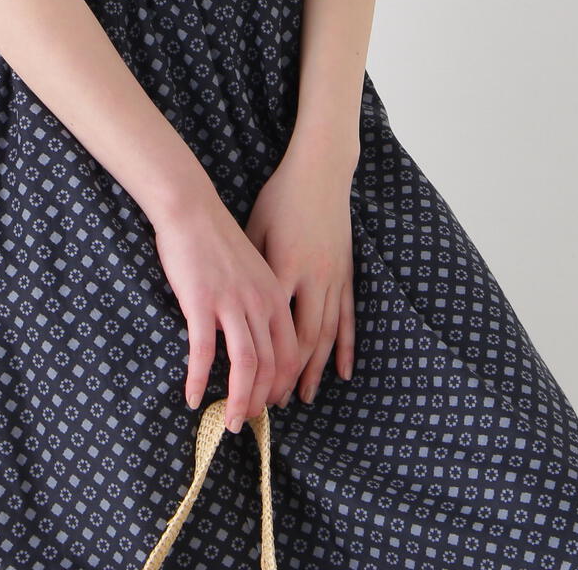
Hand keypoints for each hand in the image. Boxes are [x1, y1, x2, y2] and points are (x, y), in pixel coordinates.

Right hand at [151, 193, 300, 431]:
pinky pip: (204, 352)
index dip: (283, 384)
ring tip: (230, 422)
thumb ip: (257, 301)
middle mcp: (260, 302)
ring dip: (239, 400)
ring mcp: (232, 303)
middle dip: (262, 401)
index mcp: (274, 295)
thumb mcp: (251, 269)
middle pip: (272, 365)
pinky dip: (199, 380)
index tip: (271, 403)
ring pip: (246, 365)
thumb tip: (254, 336)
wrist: (191, 208)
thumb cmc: (216, 238)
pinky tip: (192, 397)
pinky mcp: (202, 303)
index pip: (290, 352)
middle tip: (249, 421)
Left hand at [243, 147, 356, 403]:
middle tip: (269, 405)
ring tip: (301, 399)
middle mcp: (313, 279)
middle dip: (285, 377)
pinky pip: (346, 319)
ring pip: (325, 337)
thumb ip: (249, 269)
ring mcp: (333, 279)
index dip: (260, 363)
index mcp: (285, 268)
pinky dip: (344, 350)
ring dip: (313, 371)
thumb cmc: (280, 198)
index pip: (273, 329)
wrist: (320, 172)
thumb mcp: (256, 229)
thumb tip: (230, 306)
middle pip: (300, 342)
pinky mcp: (345, 274)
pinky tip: (341, 374)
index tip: (245, 385)